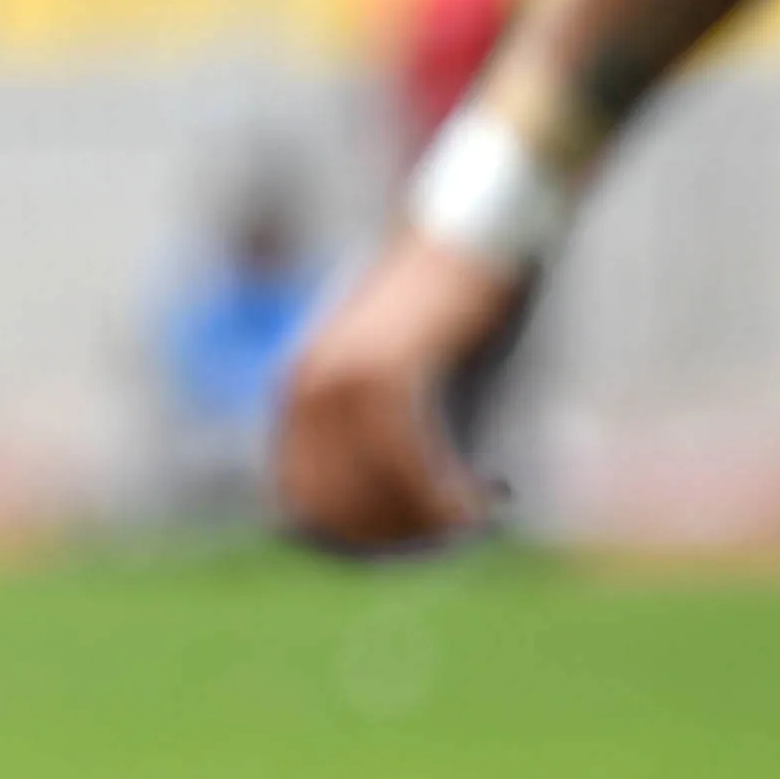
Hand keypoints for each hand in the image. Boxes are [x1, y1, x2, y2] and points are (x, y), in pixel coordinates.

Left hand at [273, 227, 526, 553]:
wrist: (471, 234)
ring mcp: (341, 380)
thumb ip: (383, 431)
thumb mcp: (400, 371)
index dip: (353, 536)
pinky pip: (407, 462)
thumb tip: (396, 510)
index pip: (300, 497)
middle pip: (334, 504)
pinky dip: (444, 495)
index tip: (407, 544)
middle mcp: (306, 388)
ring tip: (474, 516)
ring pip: (373, 490)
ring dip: (426, 519)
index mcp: (298, 390)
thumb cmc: (447, 306)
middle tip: (450, 533)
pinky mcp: (387, 373)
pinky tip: (481, 501)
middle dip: (395, 534)